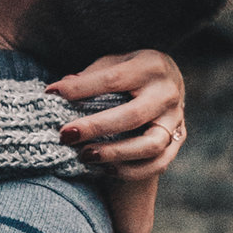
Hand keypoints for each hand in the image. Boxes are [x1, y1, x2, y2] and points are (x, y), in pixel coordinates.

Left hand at [51, 49, 185, 177]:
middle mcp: (167, 93)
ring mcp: (175, 119)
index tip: (52, 95)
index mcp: (150, 66)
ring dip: (115, 153)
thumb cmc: (131, 73)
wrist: (169, 81)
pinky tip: (106, 169)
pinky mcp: (179, 139)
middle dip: (96, 127)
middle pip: (132, 116)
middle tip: (66, 135)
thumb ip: (91, 76)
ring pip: (150, 145)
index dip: (81, 89)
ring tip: (85, 156)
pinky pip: (159, 163)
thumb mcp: (114, 63)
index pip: (112, 79)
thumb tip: (60, 89)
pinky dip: (132, 170)